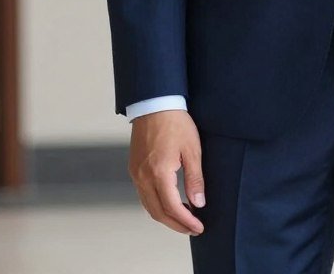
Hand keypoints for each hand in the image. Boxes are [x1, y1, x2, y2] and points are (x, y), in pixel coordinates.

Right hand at [129, 110, 205, 234]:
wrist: (154, 103)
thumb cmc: (175, 123)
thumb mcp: (192, 150)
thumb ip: (195, 179)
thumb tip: (198, 204)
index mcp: (159, 172)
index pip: (172, 207)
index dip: (186, 221)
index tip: (199, 227)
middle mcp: (143, 176)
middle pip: (158, 212)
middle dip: (176, 225)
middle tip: (192, 229)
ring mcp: (135, 173)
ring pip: (148, 206)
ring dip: (165, 216)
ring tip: (183, 219)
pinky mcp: (133, 168)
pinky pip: (143, 195)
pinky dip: (155, 205)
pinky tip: (168, 203)